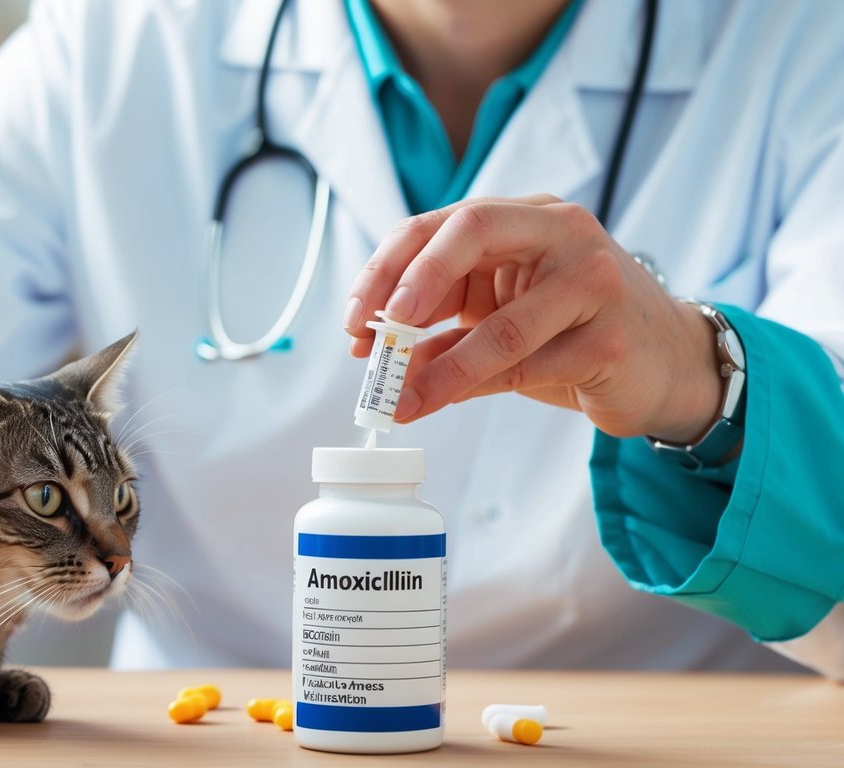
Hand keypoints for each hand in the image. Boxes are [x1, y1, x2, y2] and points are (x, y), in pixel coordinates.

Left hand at [342, 196, 722, 441]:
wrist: (667, 362)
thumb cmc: (573, 332)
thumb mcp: (501, 314)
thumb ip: (443, 323)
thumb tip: (372, 352)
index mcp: (527, 217)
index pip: (443, 222)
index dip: (388, 265)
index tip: (355, 314)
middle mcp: (562, 233)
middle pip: (473, 231)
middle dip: (412, 281)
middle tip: (376, 332)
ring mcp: (593, 281)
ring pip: (500, 323)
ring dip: (438, 368)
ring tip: (397, 398)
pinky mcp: (609, 339)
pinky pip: (526, 367)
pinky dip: (473, 387)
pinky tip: (438, 401)